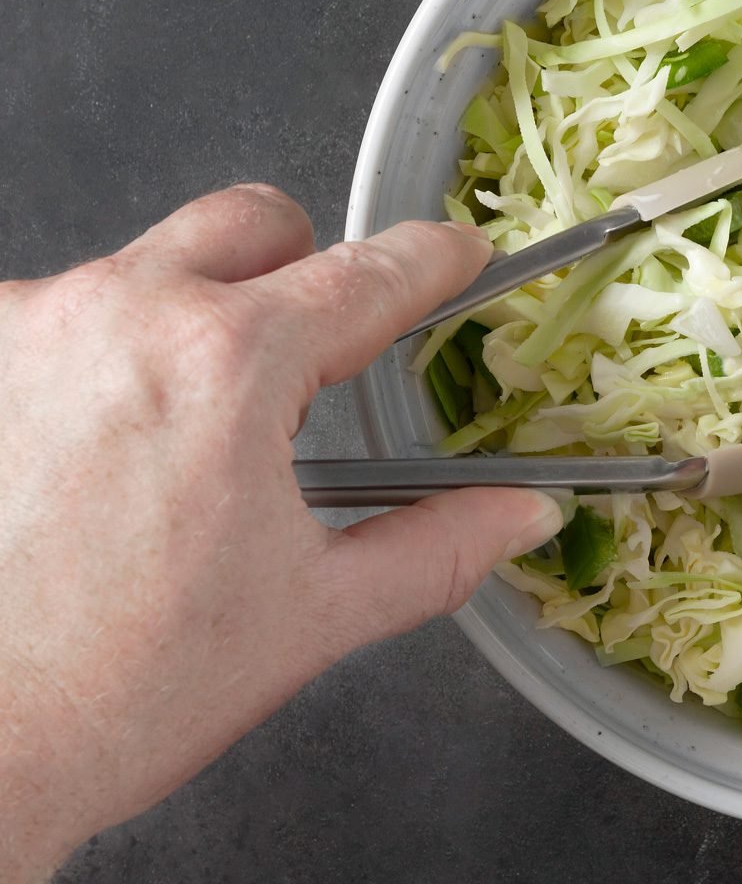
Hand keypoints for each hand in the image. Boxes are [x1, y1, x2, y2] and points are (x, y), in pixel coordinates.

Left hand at [0, 186, 564, 882]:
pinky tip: (94, 455)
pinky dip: (96, 361)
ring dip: (185, 324)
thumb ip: (436, 548)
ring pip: (146, 270)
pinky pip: (58, 316)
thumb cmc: (113, 691)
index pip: (367, 274)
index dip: (431, 259)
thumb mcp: (311, 616)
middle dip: (299, 269)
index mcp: (230, 364)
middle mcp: (121, 315)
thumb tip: (518, 517)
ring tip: (182, 442)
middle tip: (308, 360)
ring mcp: (26, 328)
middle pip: (252, 224)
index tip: (454, 254)